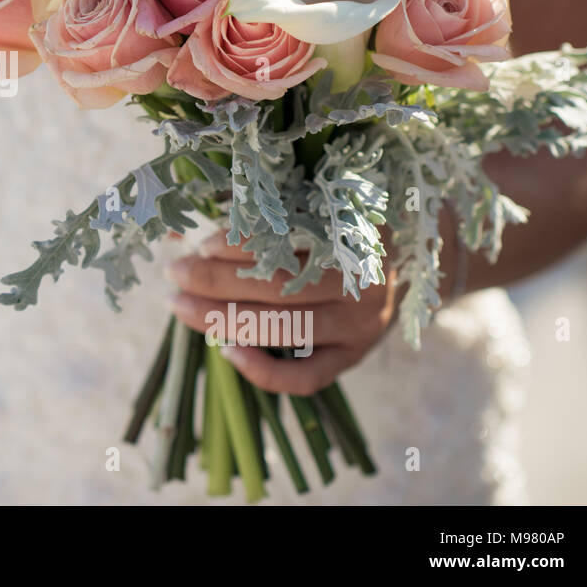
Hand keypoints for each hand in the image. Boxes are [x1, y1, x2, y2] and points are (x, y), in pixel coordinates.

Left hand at [168, 233, 401, 395]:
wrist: (411, 261)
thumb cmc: (344, 227)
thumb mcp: (314, 209)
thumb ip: (256, 214)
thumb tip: (180, 226)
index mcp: (354, 232)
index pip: (289, 240)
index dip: (241, 244)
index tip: (200, 244)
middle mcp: (363, 281)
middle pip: (281, 286)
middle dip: (218, 281)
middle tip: (175, 272)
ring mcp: (361, 324)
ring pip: (287, 328)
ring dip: (226, 320)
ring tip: (181, 307)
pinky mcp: (354, 356)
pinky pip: (308, 377)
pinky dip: (264, 371)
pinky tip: (227, 353)